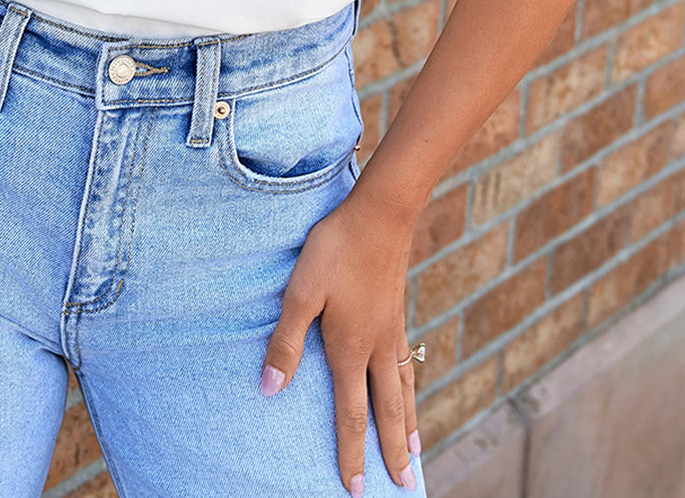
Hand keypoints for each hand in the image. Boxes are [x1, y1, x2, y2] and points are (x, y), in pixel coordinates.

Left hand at [260, 185, 420, 493]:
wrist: (381, 214)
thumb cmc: (335, 249)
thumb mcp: (301, 292)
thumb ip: (286, 342)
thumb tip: (270, 391)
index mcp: (351, 350)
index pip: (352, 415)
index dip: (352, 453)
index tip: (353, 489)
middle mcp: (376, 348)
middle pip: (386, 411)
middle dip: (390, 452)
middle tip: (404, 487)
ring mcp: (392, 331)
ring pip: (403, 389)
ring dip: (407, 424)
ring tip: (414, 451)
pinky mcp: (397, 312)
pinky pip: (407, 364)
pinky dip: (411, 387)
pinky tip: (409, 385)